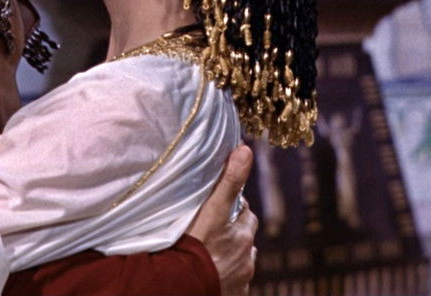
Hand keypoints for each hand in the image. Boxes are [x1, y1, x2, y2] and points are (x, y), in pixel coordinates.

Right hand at [185, 145, 257, 295]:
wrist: (184, 284)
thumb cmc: (195, 247)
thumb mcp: (212, 210)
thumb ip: (229, 181)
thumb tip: (246, 149)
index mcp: (242, 234)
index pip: (244, 210)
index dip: (233, 204)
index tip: (220, 202)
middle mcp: (246, 255)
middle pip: (246, 234)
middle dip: (236, 228)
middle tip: (216, 225)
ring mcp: (241, 276)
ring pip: (242, 259)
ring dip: (233, 253)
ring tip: (213, 251)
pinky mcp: (234, 293)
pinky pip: (236, 282)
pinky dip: (229, 275)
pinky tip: (214, 272)